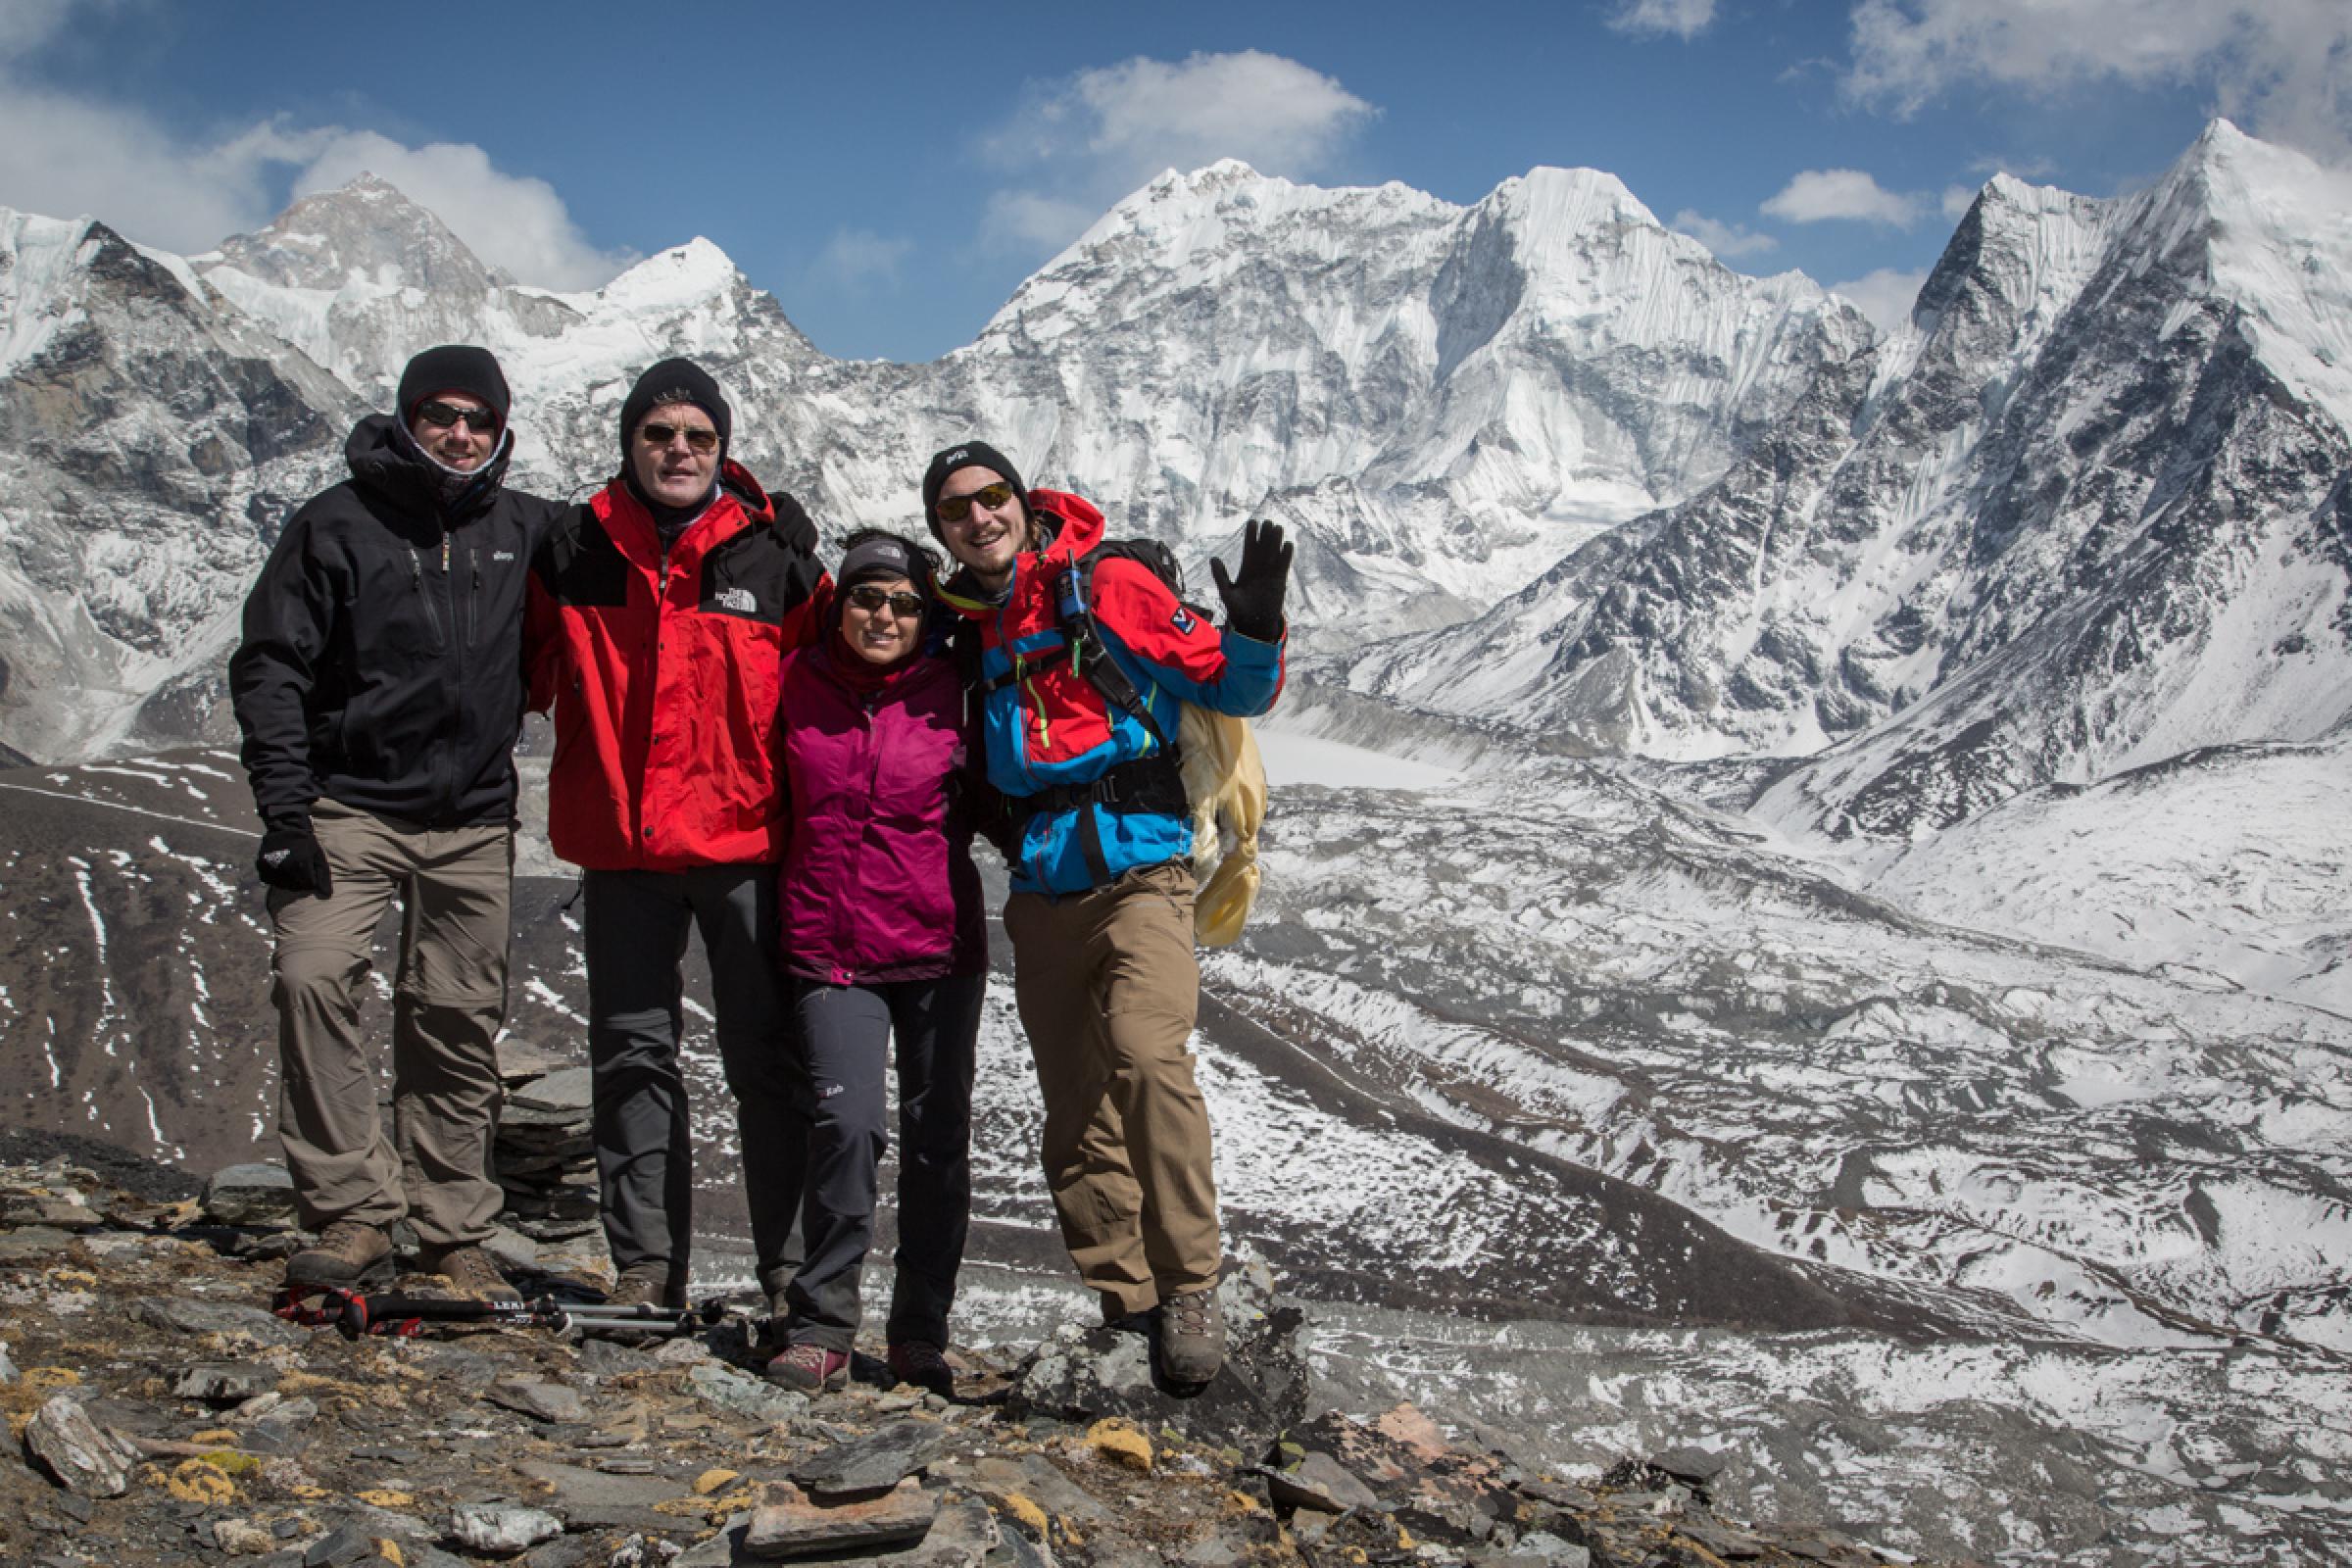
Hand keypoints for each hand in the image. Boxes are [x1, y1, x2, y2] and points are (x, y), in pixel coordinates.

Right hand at [257, 822, 332, 896]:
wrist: (283, 827)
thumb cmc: (304, 841)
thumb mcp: (317, 854)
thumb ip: (323, 874)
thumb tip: (327, 894)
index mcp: (300, 864)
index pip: (309, 885)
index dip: (311, 880)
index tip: (310, 872)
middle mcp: (284, 867)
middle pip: (296, 886)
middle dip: (300, 881)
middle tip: (300, 869)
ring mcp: (270, 867)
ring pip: (282, 885)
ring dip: (288, 880)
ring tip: (290, 867)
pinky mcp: (260, 866)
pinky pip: (270, 880)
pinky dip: (276, 877)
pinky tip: (280, 867)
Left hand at [1210, 519, 1291, 640]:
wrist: (1254, 625)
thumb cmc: (1238, 610)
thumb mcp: (1227, 592)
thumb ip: (1221, 576)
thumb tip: (1213, 559)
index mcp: (1246, 567)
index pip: (1249, 546)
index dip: (1251, 534)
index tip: (1253, 523)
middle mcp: (1259, 567)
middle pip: (1263, 546)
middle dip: (1265, 533)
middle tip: (1267, 522)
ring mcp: (1270, 572)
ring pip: (1274, 552)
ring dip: (1276, 540)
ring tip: (1277, 528)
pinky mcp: (1280, 579)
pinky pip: (1284, 564)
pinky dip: (1286, 554)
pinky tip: (1287, 545)